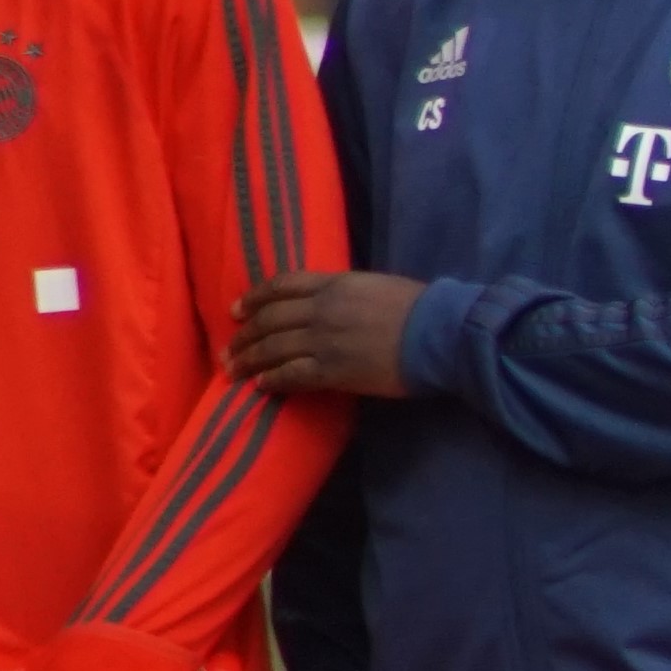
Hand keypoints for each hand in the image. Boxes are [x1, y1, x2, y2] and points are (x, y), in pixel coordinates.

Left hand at [228, 271, 426, 396]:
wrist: (440, 334)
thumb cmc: (420, 307)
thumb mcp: (376, 285)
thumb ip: (345, 292)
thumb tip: (327, 302)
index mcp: (333, 285)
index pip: (281, 287)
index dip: (254, 298)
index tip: (237, 310)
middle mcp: (320, 310)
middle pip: (269, 320)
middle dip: (245, 336)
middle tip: (230, 349)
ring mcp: (324, 341)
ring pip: (272, 349)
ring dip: (249, 361)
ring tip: (234, 371)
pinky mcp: (334, 371)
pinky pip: (292, 375)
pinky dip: (273, 380)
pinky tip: (262, 386)